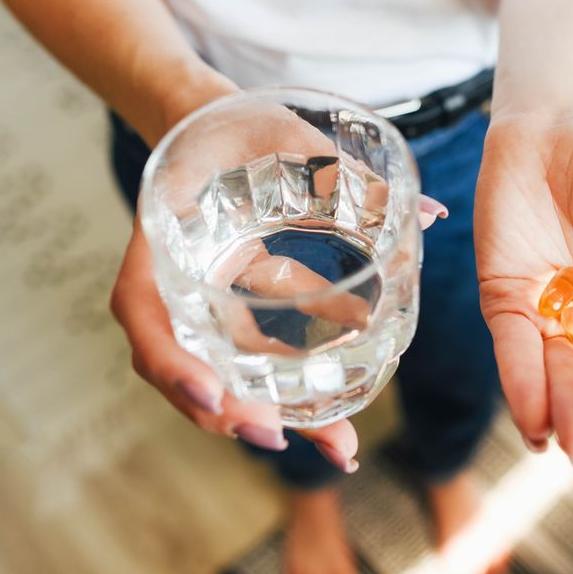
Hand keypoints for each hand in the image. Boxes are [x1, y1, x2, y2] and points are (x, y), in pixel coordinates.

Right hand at [111, 97, 447, 470]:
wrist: (210, 126)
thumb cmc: (235, 126)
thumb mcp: (279, 135)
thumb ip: (345, 172)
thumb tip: (431, 215)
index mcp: (160, 238)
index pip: (141, 309)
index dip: (171, 361)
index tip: (214, 396)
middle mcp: (172, 284)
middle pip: (185, 366)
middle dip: (232, 411)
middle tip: (280, 438)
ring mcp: (198, 305)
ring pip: (220, 376)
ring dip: (272, 415)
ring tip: (337, 447)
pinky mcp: (231, 312)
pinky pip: (251, 362)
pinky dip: (291, 392)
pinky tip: (339, 423)